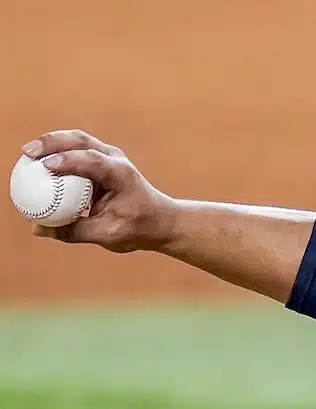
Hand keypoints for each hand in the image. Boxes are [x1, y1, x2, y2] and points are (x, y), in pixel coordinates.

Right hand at [21, 130, 176, 252]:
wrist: (160, 221)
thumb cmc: (138, 228)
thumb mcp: (108, 234)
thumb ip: (74, 231)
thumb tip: (38, 229)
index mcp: (122, 175)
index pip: (93, 161)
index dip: (68, 161)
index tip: (45, 166)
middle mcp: (116, 160)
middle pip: (81, 141)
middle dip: (52, 142)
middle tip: (27, 152)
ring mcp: (109, 157)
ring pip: (77, 140)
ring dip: (52, 142)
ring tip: (28, 152)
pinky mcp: (101, 161)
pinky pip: (76, 150)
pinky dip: (58, 151)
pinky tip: (39, 161)